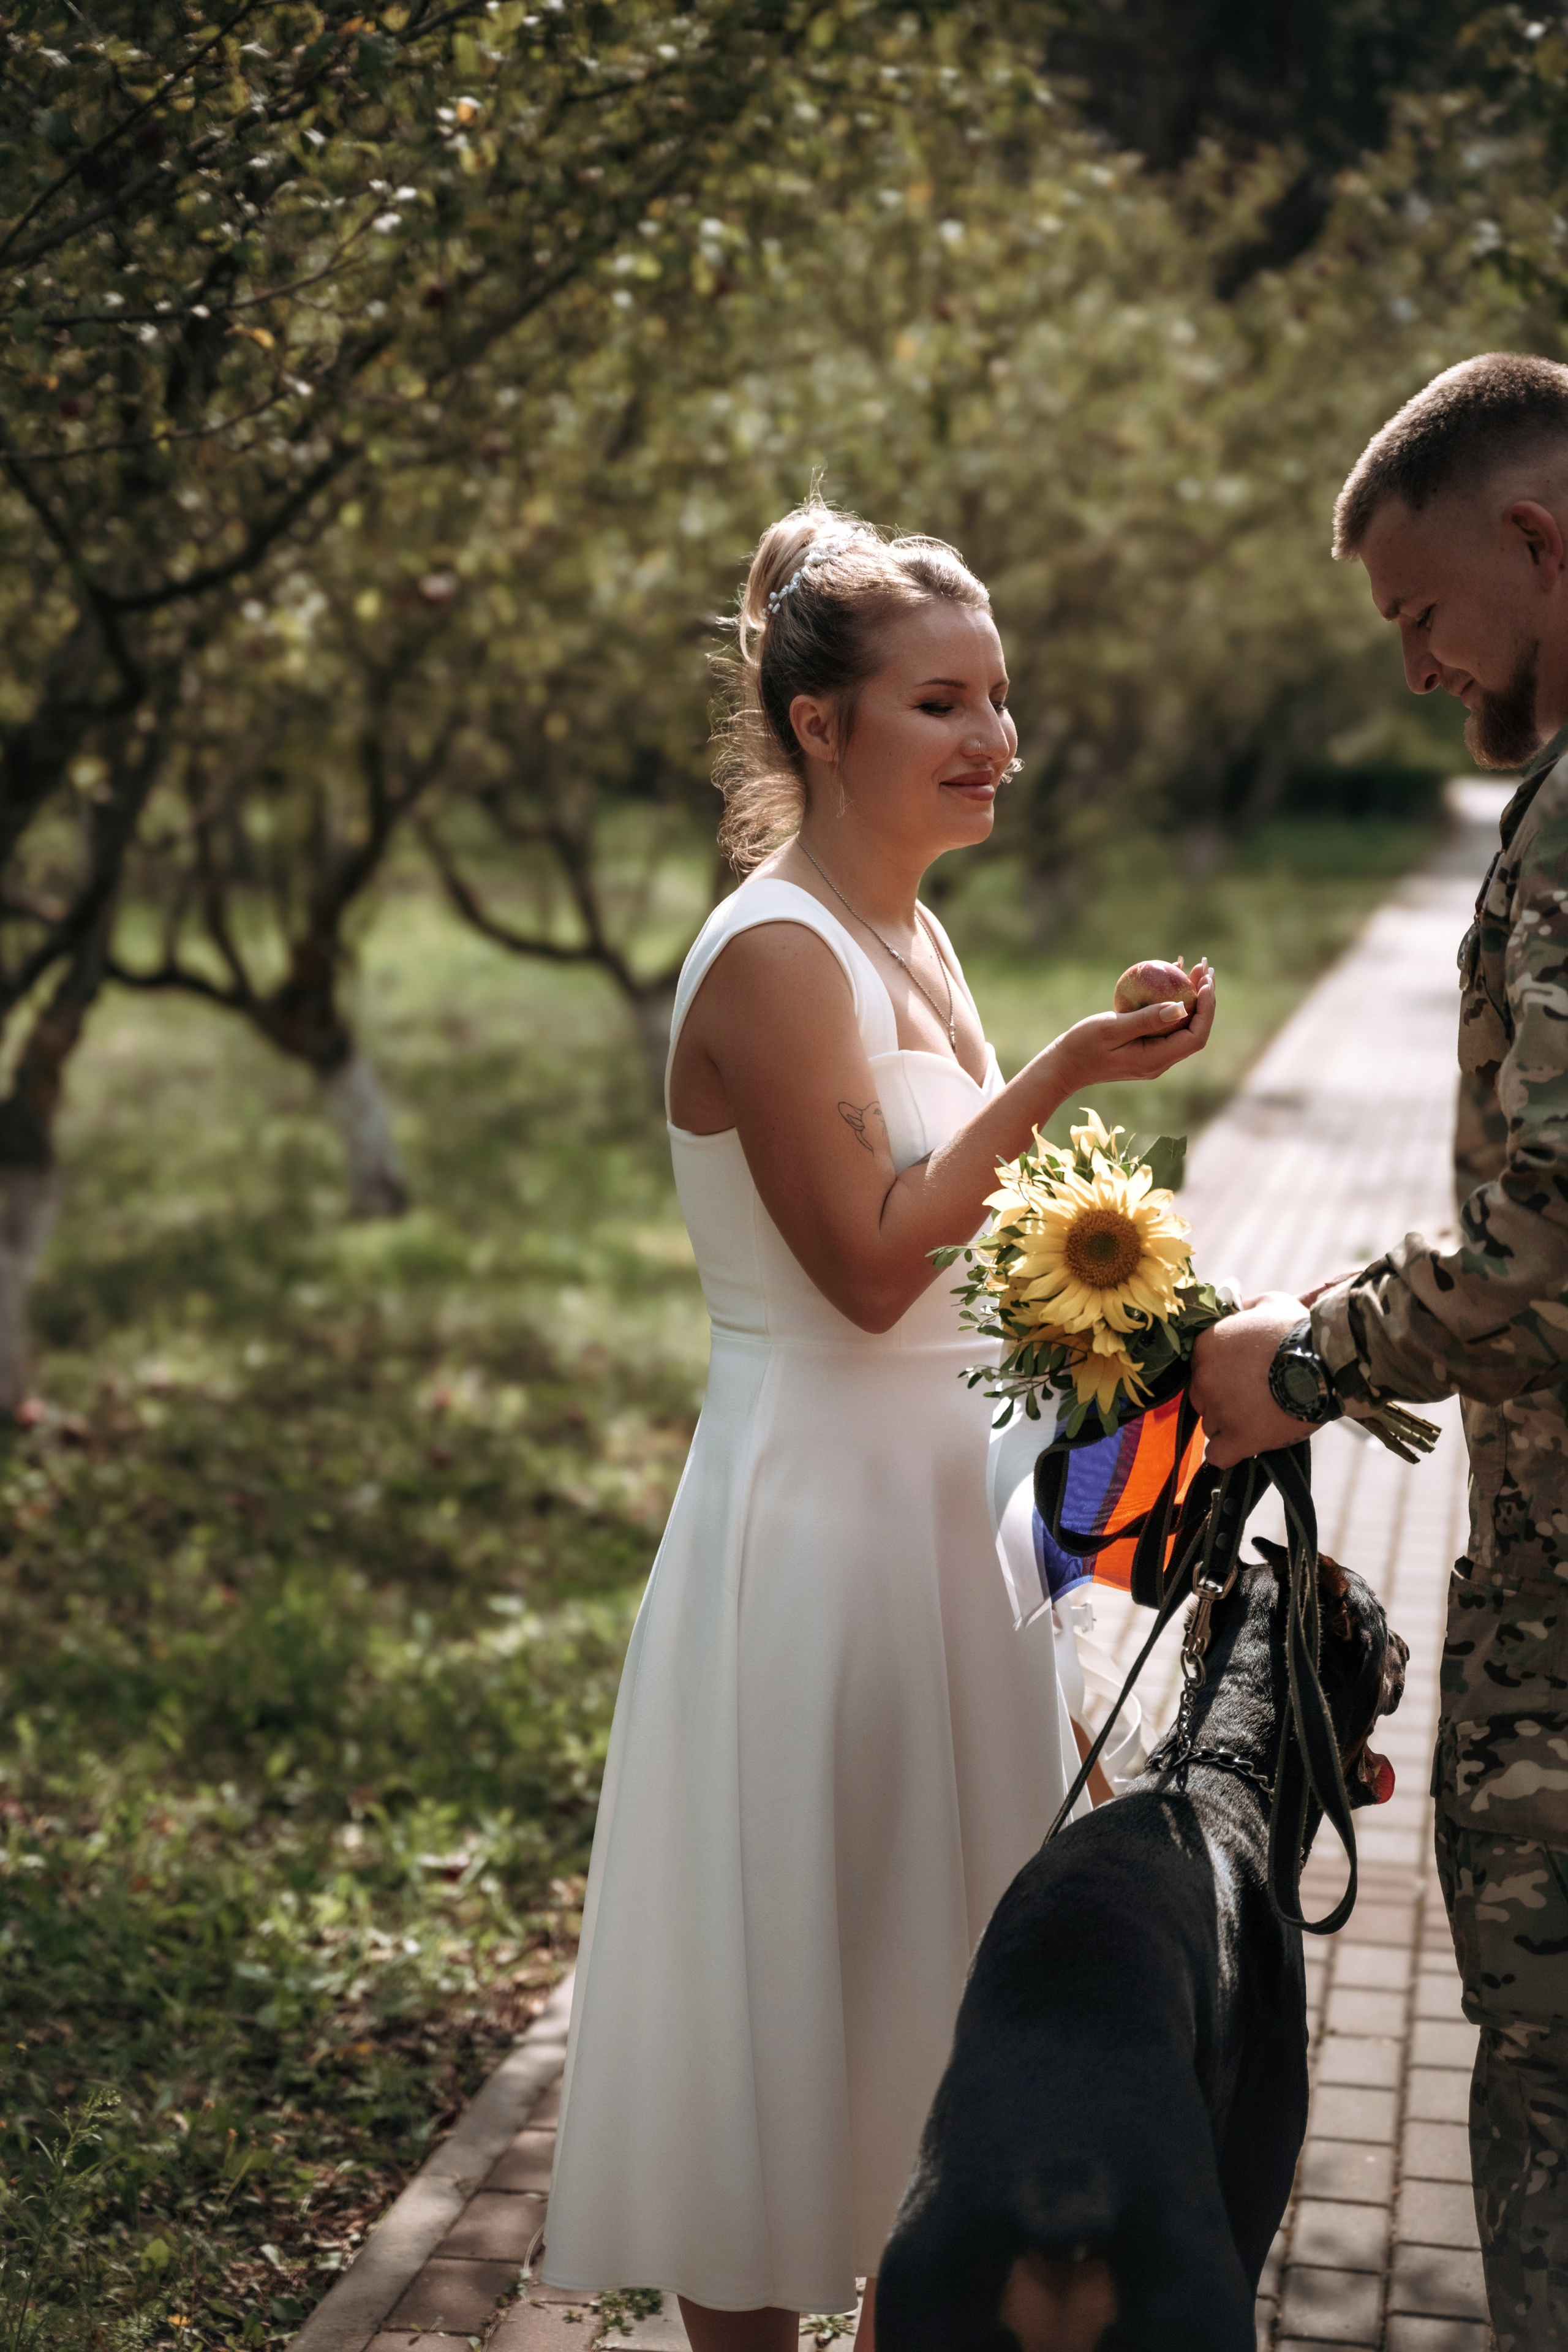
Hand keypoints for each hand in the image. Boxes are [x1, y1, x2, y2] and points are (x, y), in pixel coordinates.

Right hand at [1048, 962, 1215, 1090]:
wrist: (1064, 1066)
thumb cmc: (1082, 1046)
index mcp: (1156, 1059)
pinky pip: (1166, 1023)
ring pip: (1182, 1025)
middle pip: (1195, 1029)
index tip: (1205, 982)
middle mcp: (1160, 1061)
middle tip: (1203, 967)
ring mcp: (1154, 1055)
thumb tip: (1181, 1007)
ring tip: (1192, 968)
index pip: (1195, 1036)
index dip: (1206, 1008)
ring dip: (1191, 997)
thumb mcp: (1111, 1029)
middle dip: (1204, 998)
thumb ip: (1146, 1020)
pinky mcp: (1146, 1047)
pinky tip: (1169, 978)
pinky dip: (1172, 1001)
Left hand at [1190, 1290, 1313, 1465]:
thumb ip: (1246, 1308)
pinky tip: (1242, 1444)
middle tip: (1252, 1396)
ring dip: (1229, 1424)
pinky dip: (1227, 1452)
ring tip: (1259, 1417)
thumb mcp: (1271, 1304)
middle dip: (1223, 1398)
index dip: (1221, 1372)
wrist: (1325, 1362)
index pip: (1200, 1366)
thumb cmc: (1299, 1330)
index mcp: (1207, 1346)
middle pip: (1202, 1397)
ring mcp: (1220, 1411)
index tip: (1241, 1374)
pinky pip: (1218, 1455)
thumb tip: (1236, 1309)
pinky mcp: (1239, 1439)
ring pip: (1211, 1425)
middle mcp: (1205, 1379)